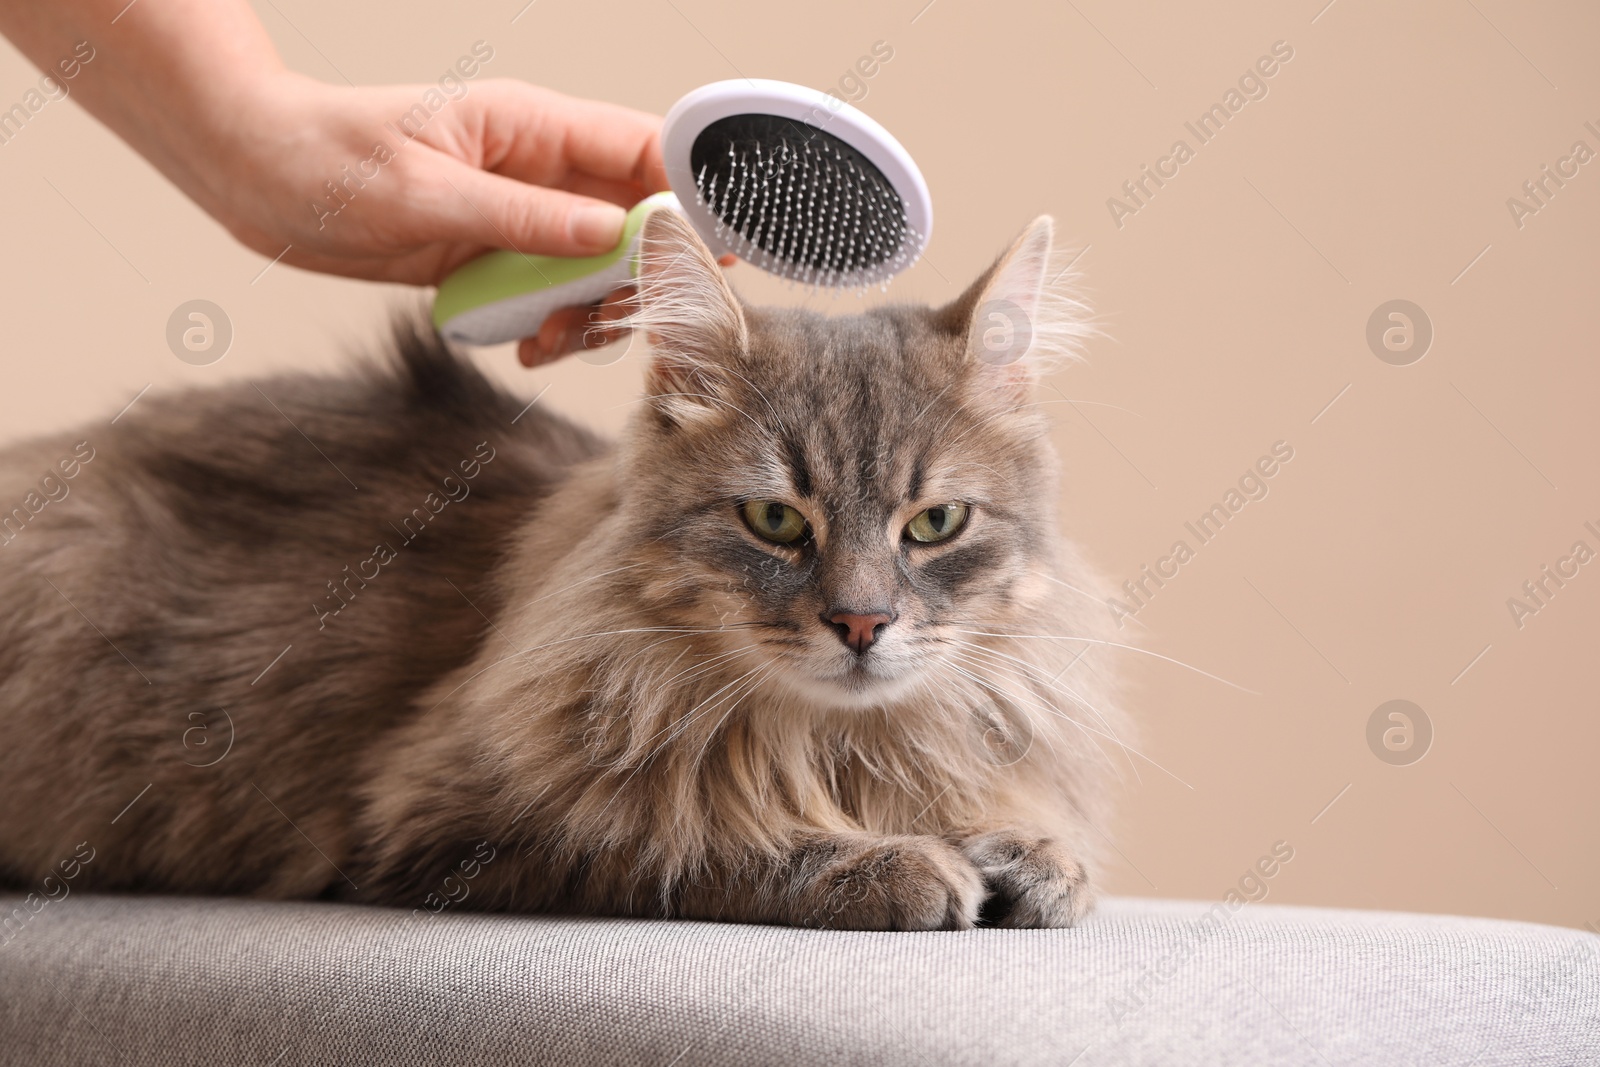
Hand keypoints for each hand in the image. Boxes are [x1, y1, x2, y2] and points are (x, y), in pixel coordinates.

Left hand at [205, 72, 666, 363]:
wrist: (255, 176)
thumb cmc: (325, 159)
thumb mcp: (426, 194)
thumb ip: (524, 217)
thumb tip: (614, 233)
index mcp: (531, 126)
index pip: (644, 149)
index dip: (691, 197)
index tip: (714, 252)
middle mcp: (538, 168)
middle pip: (635, 221)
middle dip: (637, 278)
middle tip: (611, 320)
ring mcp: (519, 213)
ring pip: (598, 268)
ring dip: (591, 313)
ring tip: (548, 340)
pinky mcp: (495, 253)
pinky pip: (553, 293)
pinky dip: (551, 325)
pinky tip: (523, 344)